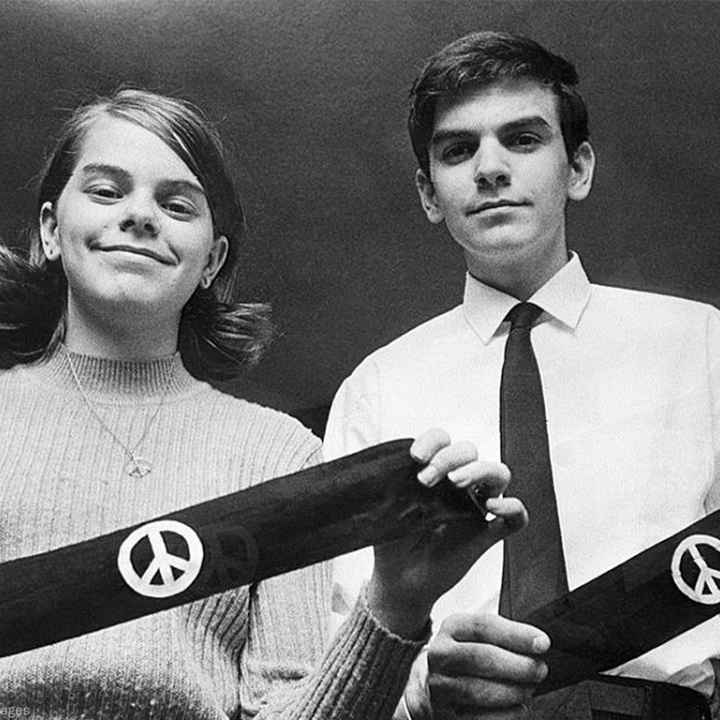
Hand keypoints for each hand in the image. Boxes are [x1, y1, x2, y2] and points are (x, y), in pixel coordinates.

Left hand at [368, 429, 526, 637]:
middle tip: (426, 479)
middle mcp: (458, 484)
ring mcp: (477, 507)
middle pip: (470, 451)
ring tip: (457, 483)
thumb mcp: (386, 509)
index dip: (433, 441)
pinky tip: (493, 507)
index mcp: (434, 471)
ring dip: (480, 470)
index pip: (442, 440)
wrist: (398, 582)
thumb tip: (381, 467)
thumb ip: (390, 486)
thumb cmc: (392, 541)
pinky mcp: (488, 534)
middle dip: (449, 458)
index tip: (415, 457)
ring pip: (498, 473)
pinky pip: (516, 517)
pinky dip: (512, 508)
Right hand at [409, 613, 548, 718]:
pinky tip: (518, 708)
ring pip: (478, 690)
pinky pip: (477, 718)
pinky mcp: (445, 713)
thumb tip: (538, 643)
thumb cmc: (465, 655)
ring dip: (512, 691)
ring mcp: (439, 686)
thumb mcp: (475, 635)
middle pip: (481, 657)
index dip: (516, 635)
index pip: (484, 626)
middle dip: (518, 665)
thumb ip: (501, 635)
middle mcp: (440, 655)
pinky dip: (504, 714)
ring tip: (529, 689)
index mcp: (451, 628)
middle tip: (540, 669)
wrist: (432, 684)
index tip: (542, 643)